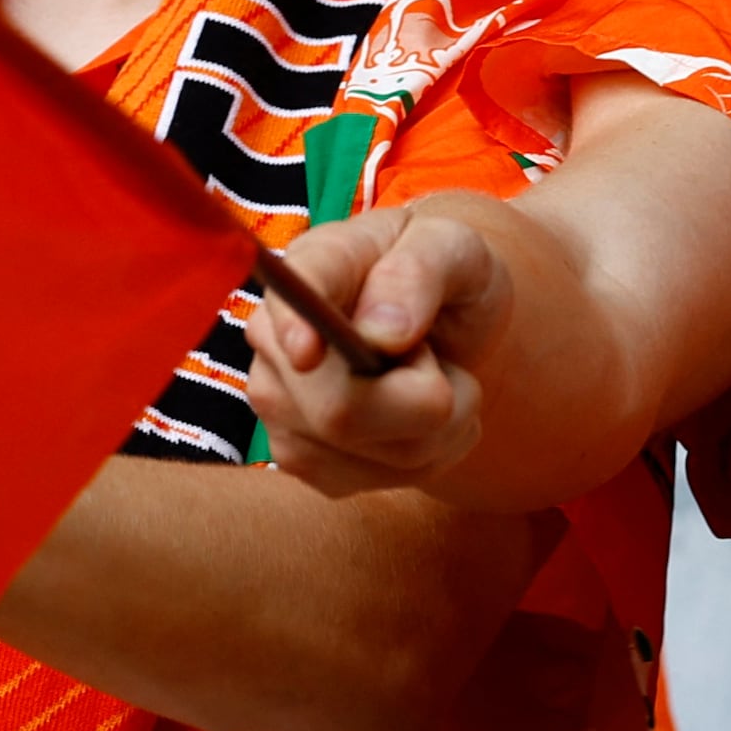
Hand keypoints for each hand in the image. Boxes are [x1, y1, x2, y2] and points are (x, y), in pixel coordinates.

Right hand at [243, 198, 507, 497]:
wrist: (446, 319)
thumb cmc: (445, 273)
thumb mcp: (455, 250)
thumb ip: (420, 273)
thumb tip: (382, 333)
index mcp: (311, 267)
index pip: (288, 301)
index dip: (293, 328)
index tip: (307, 351)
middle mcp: (275, 338)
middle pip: (339, 410)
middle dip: (427, 401)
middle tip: (445, 365)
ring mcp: (280, 405)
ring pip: (371, 454)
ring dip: (437, 431)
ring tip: (440, 383)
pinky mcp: (302, 456)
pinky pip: (377, 480)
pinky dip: (426, 458)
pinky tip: (421, 418)